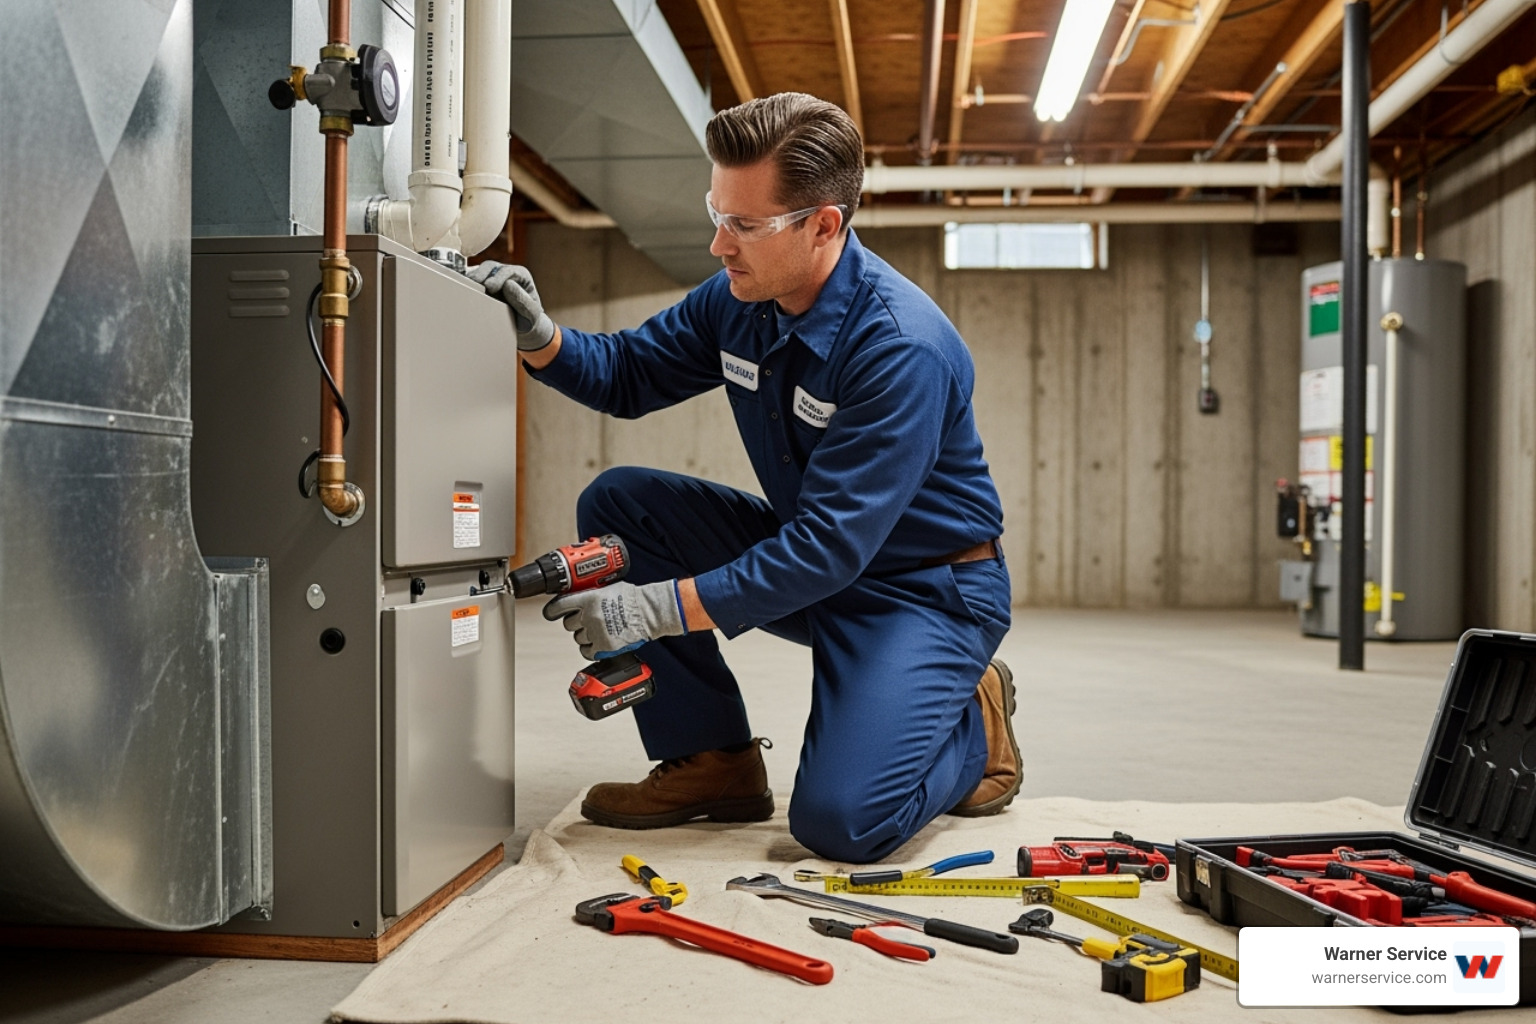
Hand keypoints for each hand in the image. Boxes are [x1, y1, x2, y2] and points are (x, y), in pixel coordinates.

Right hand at [465, 261, 555, 351]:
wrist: (522, 328)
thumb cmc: (528, 319)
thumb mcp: (531, 313)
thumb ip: (523, 300)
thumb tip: (508, 284)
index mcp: (520, 276)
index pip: (508, 271)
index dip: (498, 277)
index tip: (490, 287)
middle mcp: (505, 273)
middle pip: (490, 267)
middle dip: (481, 275)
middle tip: (474, 284)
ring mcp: (492, 277)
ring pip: (478, 271)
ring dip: (471, 279)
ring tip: (465, 288)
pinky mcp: (481, 284)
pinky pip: (471, 279)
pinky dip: (465, 283)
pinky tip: (461, 290)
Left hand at [543, 580, 685, 659]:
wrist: (649, 613)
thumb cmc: (633, 599)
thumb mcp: (608, 589)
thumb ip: (590, 595)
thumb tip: (576, 600)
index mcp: (589, 599)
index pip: (560, 606)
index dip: (552, 611)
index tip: (550, 613)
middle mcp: (589, 615)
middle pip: (568, 624)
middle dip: (576, 623)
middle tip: (588, 621)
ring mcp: (595, 632)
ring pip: (578, 638)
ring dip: (585, 635)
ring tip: (599, 630)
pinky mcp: (603, 647)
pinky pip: (586, 651)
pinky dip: (591, 648)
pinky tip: (599, 642)